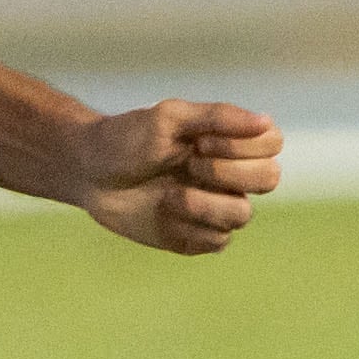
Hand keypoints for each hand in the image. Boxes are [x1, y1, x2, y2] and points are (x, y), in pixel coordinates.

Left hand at [69, 98, 282, 253]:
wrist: (87, 170)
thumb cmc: (126, 138)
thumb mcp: (167, 117)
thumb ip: (216, 117)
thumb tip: (265, 120)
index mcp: (229, 142)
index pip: (272, 143)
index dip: (242, 145)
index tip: (199, 141)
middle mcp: (230, 175)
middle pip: (269, 178)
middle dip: (228, 172)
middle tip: (189, 163)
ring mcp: (215, 205)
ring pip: (243, 215)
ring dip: (205, 204)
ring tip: (169, 196)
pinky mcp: (197, 235)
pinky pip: (217, 240)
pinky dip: (190, 228)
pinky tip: (163, 213)